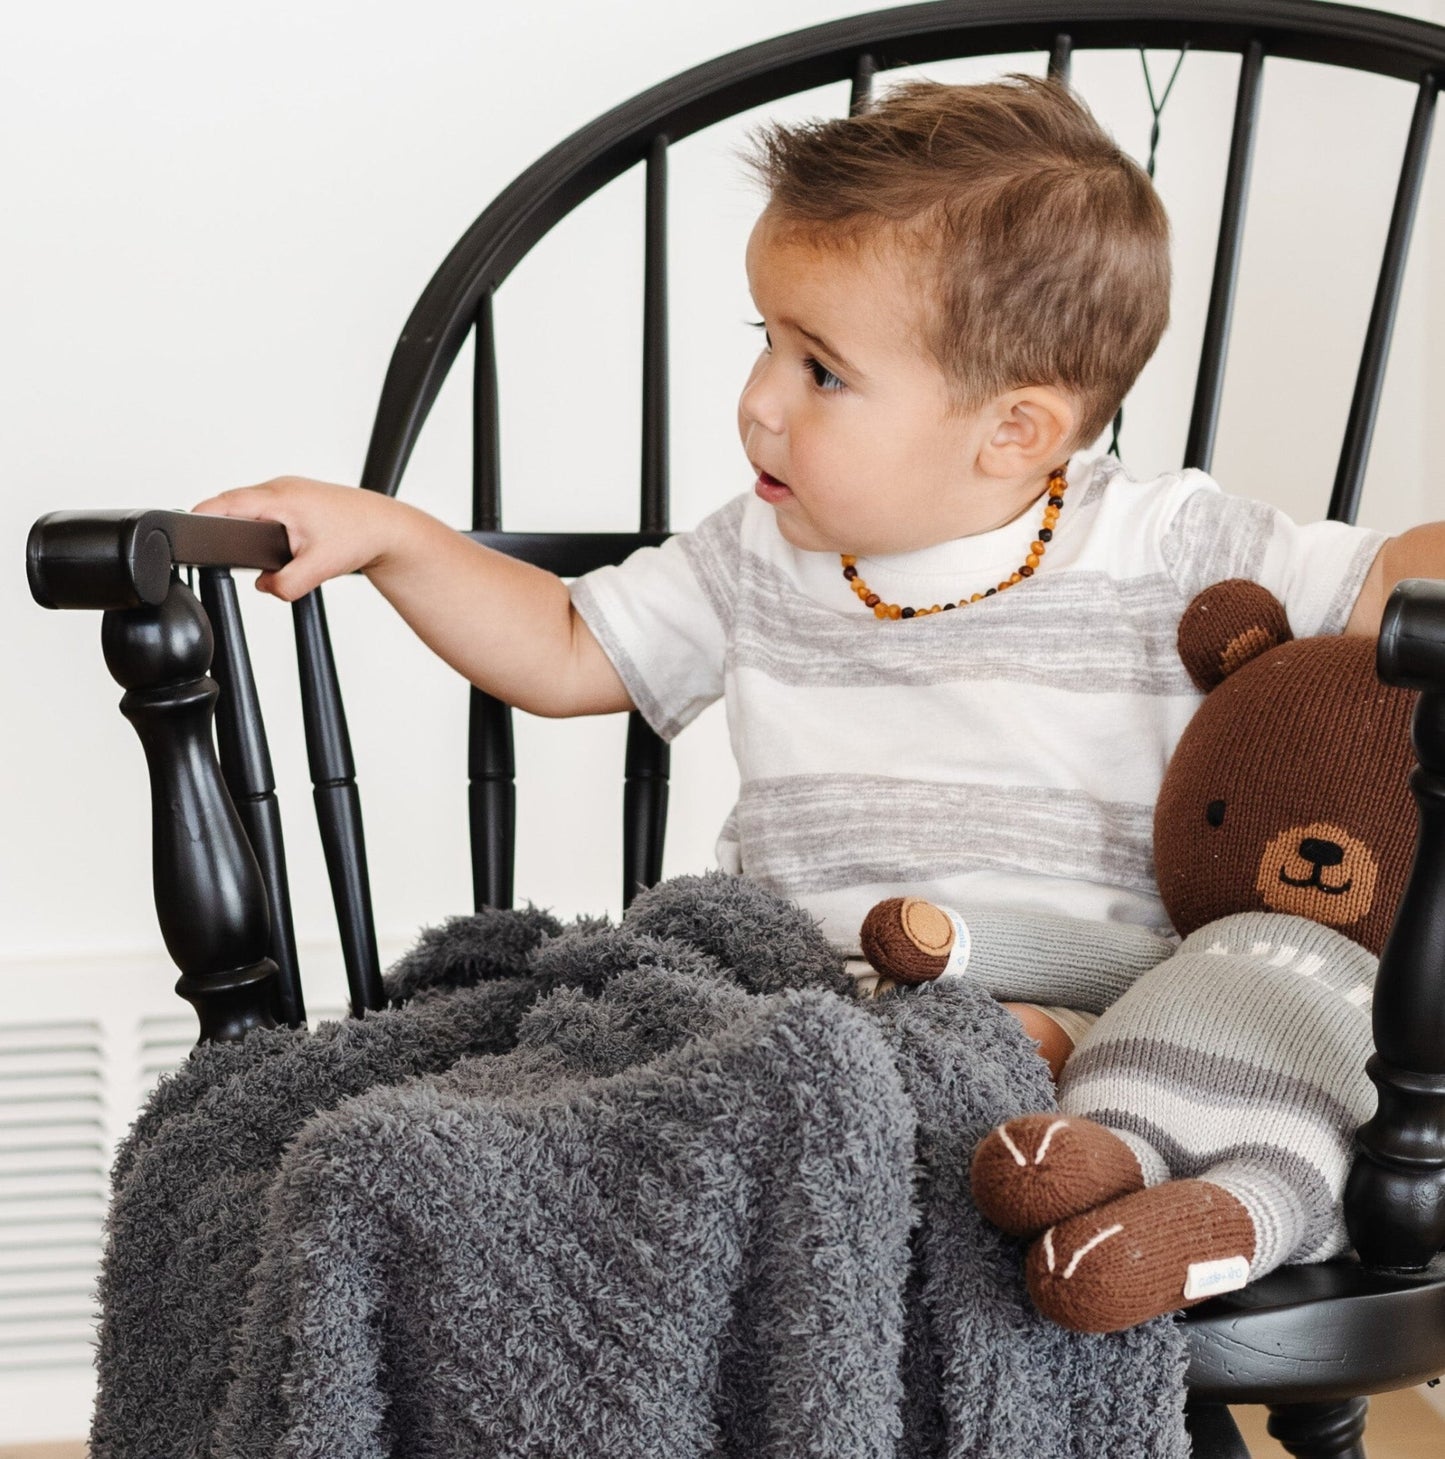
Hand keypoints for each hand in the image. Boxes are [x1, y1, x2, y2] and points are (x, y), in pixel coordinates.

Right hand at [191, 476, 402, 600]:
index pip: (223, 503)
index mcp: (278, 497)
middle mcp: (280, 487)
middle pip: (231, 504)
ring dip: (244, 526)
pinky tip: (270, 542)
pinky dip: (261, 524)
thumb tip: (264, 587)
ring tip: (248, 550)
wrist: (388, 528)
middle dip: (222, 529)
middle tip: (215, 553)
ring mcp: (288, 490)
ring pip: (249, 507)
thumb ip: (285, 584)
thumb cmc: (360, 535)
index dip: (200, 519)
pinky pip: (265, 509)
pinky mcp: (296, 498)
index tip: (186, 536)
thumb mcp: (320, 568)